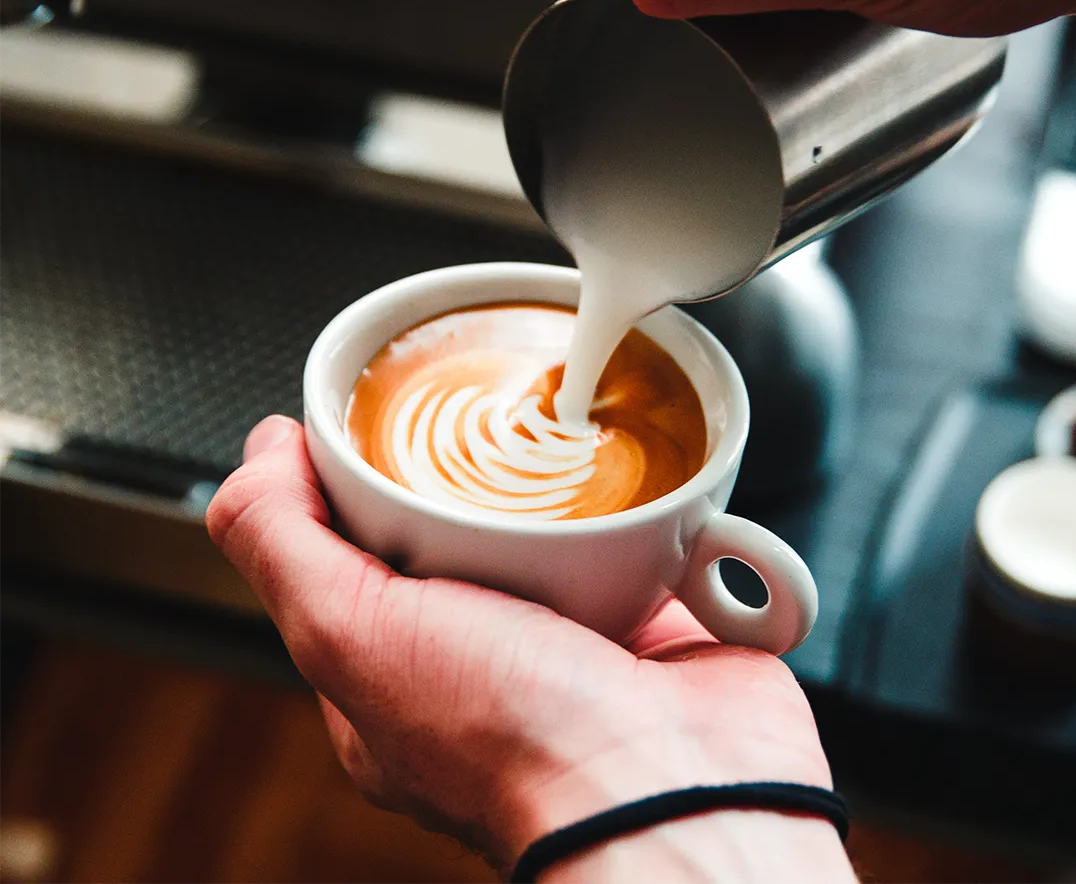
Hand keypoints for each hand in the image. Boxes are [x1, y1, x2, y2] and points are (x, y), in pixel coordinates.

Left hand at [208, 416, 855, 880]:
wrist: (679, 787)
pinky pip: (638, 534)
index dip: (348, 484)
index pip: (348, 552)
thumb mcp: (351, 633)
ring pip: (547, 526)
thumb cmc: (520, 742)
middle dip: (460, 471)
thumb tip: (260, 450)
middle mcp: (478, 661)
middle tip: (474, 424)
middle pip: (453, 528)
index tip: (370, 423)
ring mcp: (567, 639)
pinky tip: (632, 475)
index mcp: (395, 676)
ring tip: (554, 436)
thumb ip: (282, 543)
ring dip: (556, 483)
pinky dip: (642, 502)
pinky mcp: (650, 615)